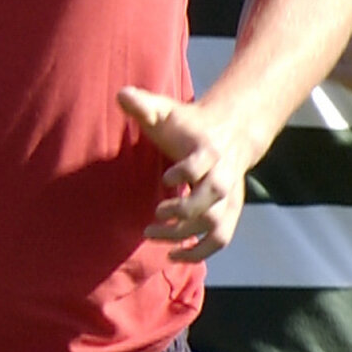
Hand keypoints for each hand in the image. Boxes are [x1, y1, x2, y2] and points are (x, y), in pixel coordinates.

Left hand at [115, 84, 258, 261]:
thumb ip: (144, 104)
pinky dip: (200, 253)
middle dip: (183, 212)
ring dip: (187, 238)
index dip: (185, 173)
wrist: (230, 132)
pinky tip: (173, 257)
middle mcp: (224, 177)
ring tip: (154, 236)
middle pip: (210, 201)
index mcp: (208, 151)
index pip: (202, 166)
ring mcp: (230, 198)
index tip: (164, 180)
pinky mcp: (230, 212)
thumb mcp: (166, 110)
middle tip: (154, 216)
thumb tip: (121, 94)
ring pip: (216, 226)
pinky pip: (220, 240)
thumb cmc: (189, 124)